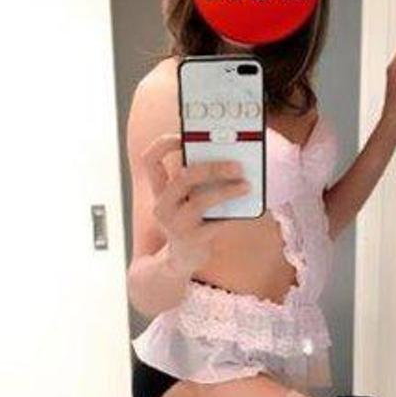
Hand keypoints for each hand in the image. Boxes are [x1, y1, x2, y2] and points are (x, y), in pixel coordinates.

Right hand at [141, 133, 250, 275]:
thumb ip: (197, 184)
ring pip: (201, 200)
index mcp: (159, 191)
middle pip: (183, 177)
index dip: (164, 144)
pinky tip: (246, 208)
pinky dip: (234, 213)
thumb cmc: (188, 223)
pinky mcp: (193, 240)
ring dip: (227, 190)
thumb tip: (228, 161)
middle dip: (212, 167)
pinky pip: (217, 222)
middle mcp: (162, 206)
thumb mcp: (185, 202)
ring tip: (246, 186)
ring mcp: (176, 224)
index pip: (149, 161)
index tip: (184, 136)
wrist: (180, 260)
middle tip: (236, 165)